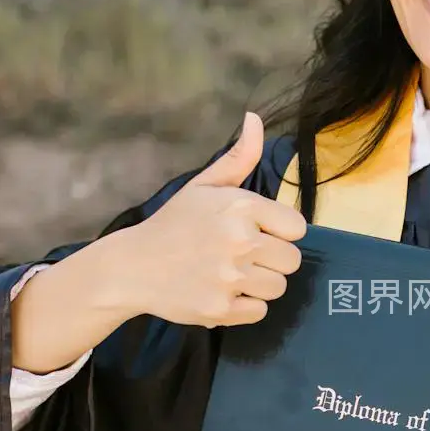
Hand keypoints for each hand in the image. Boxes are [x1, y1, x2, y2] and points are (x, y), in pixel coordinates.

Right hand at [109, 112, 306, 326]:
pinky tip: (223, 292)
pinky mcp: (221, 309)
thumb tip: (256, 119)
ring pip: (278, 288)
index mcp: (241, 207)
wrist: (132, 266)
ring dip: (260, 284)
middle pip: (291, 261)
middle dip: (271, 259)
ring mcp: (230, 278)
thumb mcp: (204, 186)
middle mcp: (240, 241)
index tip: (259, 232)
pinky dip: (245, 306)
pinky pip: (260, 311)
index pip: (297, 228)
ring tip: (232, 273)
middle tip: (243, 256)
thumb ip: (239, 157)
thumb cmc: (174, 223)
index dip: (280, 231)